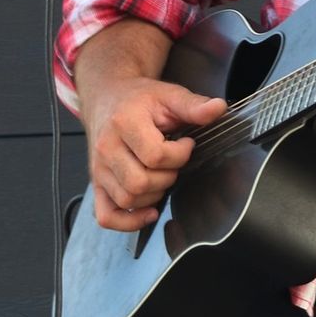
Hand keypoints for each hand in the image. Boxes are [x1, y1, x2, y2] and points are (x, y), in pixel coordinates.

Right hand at [83, 77, 226, 230]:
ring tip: (161, 175)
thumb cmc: (138, 99)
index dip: (180, 154)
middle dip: (167, 177)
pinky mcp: (97, 184)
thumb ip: (193, 105)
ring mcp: (99, 169)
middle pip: (140, 183)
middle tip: (173, 162)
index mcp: (124, 123)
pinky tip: (149, 211)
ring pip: (128, 199)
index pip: (155, 156)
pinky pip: (107, 215)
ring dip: (154, 195)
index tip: (186, 144)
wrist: (108, 98)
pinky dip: (129, 221)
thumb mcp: (168, 95)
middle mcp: (106, 148)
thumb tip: (218, 108)